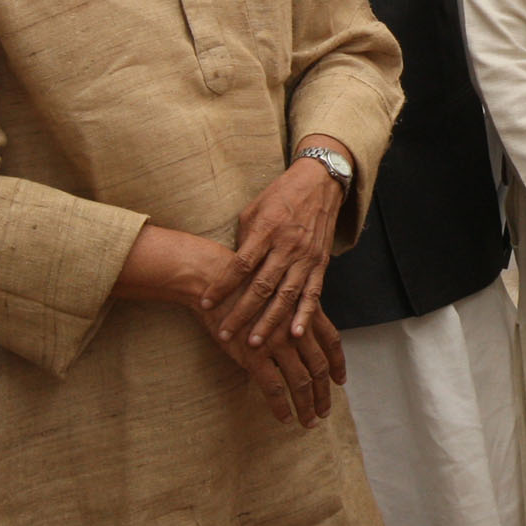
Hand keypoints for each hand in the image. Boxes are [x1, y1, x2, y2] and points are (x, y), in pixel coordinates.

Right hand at [201, 295, 344, 426]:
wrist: (215, 277)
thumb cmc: (243, 282)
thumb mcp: (278, 290)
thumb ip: (291, 310)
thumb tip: (297, 331)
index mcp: (306, 311)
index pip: (332, 341)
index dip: (338, 363)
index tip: (341, 380)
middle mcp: (298, 328)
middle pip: (320, 366)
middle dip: (324, 392)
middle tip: (325, 410)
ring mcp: (278, 343)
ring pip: (302, 381)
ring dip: (307, 405)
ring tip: (309, 422)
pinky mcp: (255, 355)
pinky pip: (274, 388)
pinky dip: (282, 406)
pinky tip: (284, 419)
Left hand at [206, 147, 347, 348]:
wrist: (320, 182)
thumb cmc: (280, 196)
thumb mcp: (253, 211)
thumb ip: (244, 241)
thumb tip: (231, 271)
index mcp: (266, 230)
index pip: (240, 265)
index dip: (222, 286)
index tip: (204, 304)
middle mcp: (287, 245)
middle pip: (261, 286)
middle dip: (241, 312)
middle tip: (224, 333)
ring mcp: (306, 256)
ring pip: (286, 295)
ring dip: (270, 321)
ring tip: (254, 343)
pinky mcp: (321, 263)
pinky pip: (313, 293)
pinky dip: (305, 315)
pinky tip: (296, 333)